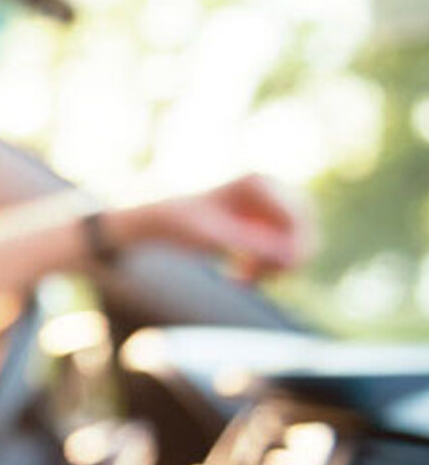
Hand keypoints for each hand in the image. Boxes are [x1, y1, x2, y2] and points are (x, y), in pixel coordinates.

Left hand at [111, 174, 314, 280]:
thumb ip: (253, 246)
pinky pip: (285, 251)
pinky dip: (267, 267)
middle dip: (283, 259)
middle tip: (256, 281)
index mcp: (258, 183)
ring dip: (274, 267)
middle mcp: (272, 189)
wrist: (162, 225)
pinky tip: (242, 277)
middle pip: (303, 229)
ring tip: (241, 281)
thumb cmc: (181, 227)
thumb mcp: (214, 239)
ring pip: (296, 244)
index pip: (297, 216)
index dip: (296, 246)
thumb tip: (293, 256)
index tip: (279, 273)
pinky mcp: (270, 224)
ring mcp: (273, 206)